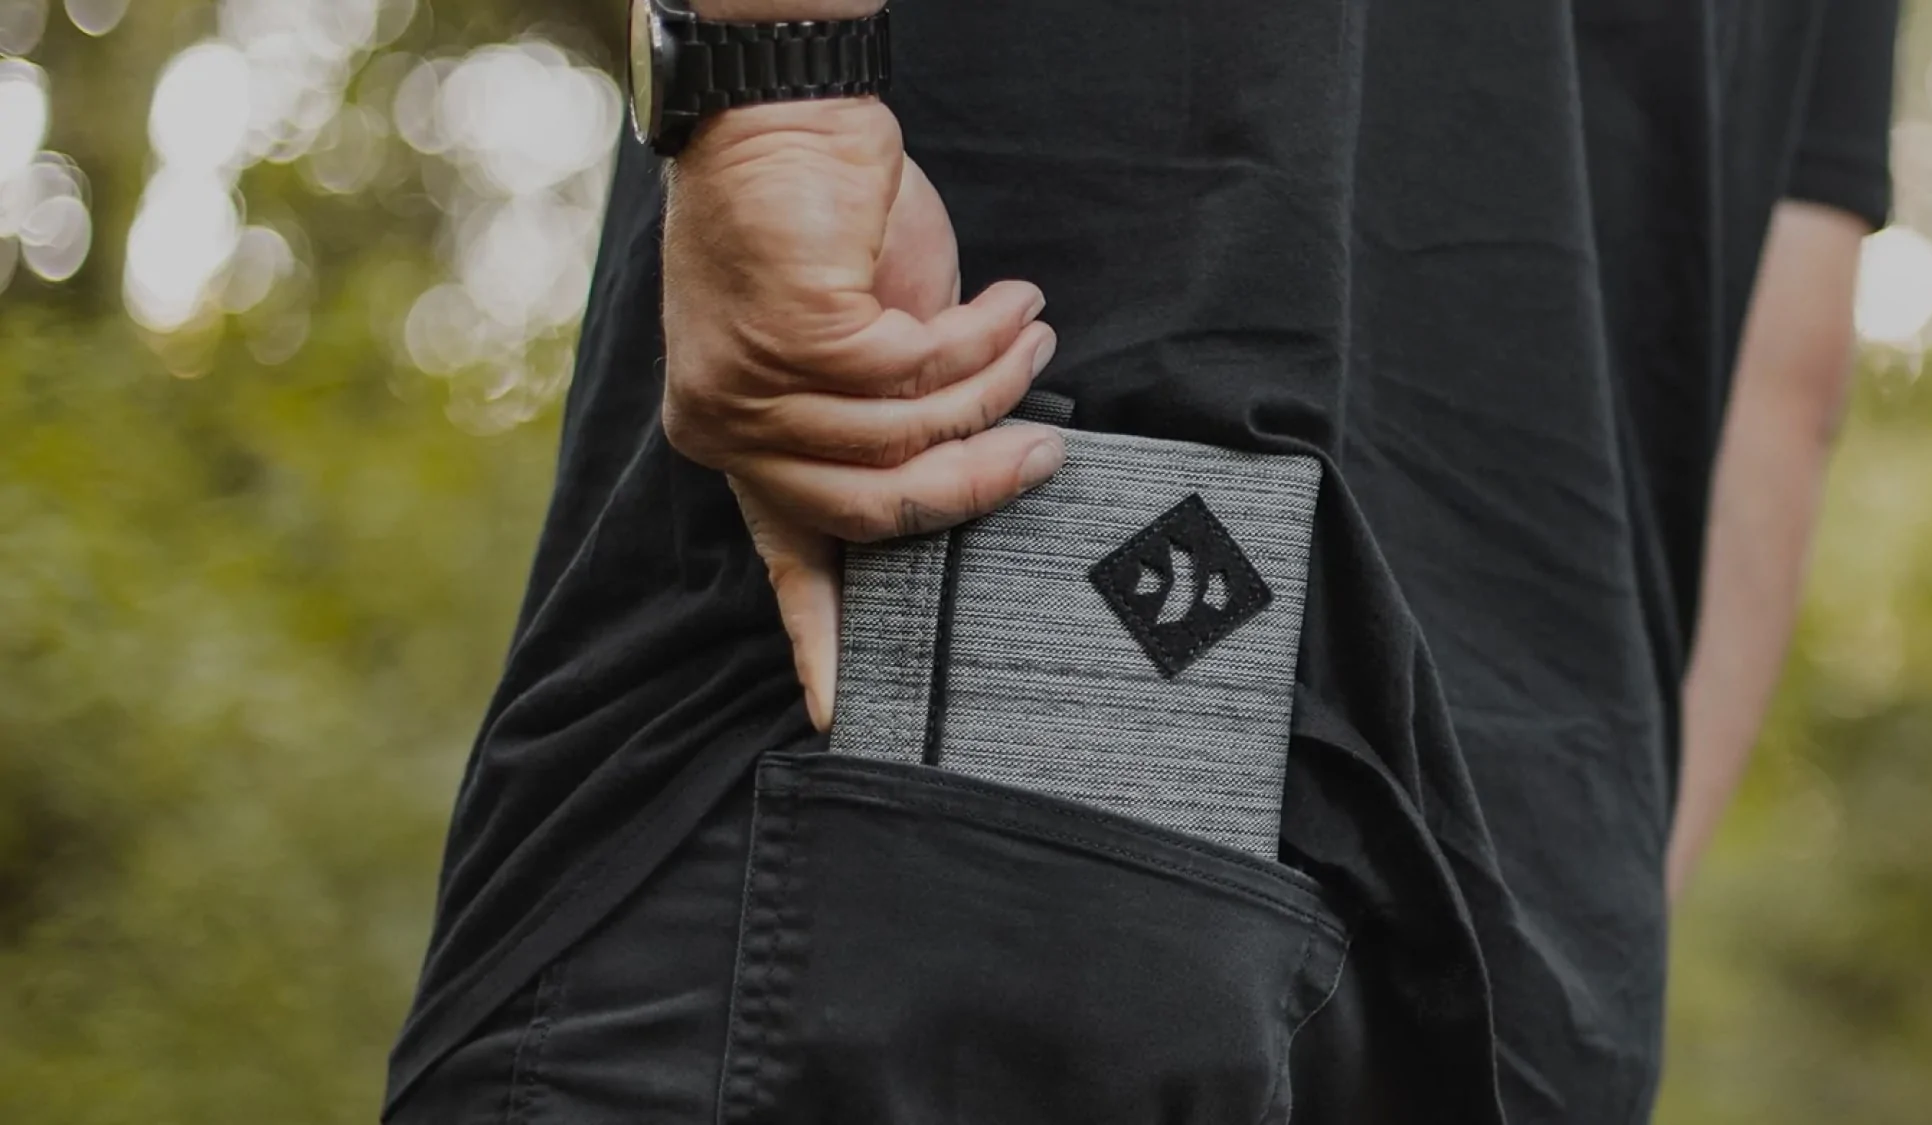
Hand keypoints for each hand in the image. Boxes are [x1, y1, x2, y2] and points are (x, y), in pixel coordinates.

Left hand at [659, 98, 1062, 730]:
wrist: (788, 119)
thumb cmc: (830, 226)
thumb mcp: (867, 340)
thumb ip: (896, 412)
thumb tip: (979, 465)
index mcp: (743, 443)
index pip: (785, 557)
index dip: (818, 640)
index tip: (833, 715)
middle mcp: (731, 426)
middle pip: (877, 509)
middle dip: (981, 481)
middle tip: (1048, 447)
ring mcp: (749, 383)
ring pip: (908, 437)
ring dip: (993, 387)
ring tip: (1032, 334)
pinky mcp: (789, 333)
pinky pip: (919, 372)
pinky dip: (979, 338)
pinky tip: (1009, 303)